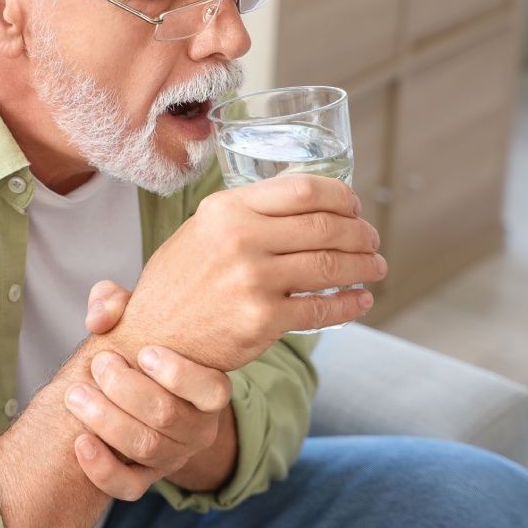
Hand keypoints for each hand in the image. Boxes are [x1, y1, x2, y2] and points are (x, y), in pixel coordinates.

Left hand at [70, 282, 232, 499]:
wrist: (129, 385)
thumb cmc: (135, 343)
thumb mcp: (130, 314)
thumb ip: (113, 301)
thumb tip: (100, 317)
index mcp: (208, 387)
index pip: (212, 390)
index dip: (179, 374)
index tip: (145, 352)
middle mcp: (199, 426)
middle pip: (168, 417)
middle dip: (127, 389)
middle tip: (99, 364)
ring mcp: (174, 455)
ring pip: (146, 448)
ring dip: (107, 420)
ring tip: (76, 394)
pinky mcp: (145, 477)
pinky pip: (129, 486)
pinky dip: (103, 469)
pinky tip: (80, 442)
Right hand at [106, 174, 385, 370]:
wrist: (152, 337)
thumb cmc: (181, 281)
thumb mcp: (202, 229)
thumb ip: (247, 213)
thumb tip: (309, 204)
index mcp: (226, 209)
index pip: (302, 190)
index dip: (340, 197)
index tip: (353, 206)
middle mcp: (240, 239)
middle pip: (325, 227)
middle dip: (360, 233)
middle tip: (371, 240)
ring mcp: (253, 281)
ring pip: (330, 266)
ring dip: (364, 266)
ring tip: (375, 267)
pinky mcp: (262, 320)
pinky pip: (322, 310)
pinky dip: (350, 305)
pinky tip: (361, 301)